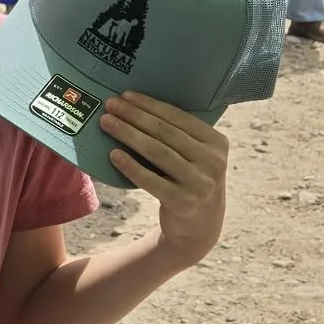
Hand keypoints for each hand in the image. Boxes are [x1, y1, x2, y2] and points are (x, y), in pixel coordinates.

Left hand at [98, 93, 228, 260]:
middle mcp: (213, 161)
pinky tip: (113, 154)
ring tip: (107, 123)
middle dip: (134, 116)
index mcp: (217, 142)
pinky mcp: (183, 202)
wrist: (200, 228)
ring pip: (157, 152)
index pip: (178, 117)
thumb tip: (136, 106)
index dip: (150, 104)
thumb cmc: (190, 182)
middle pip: (165, 132)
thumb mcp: (197, 157)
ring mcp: (200, 183)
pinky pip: (151, 180)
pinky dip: (131, 166)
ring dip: (128, 134)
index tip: (125, 95)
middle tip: (110, 105)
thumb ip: (179, 136)